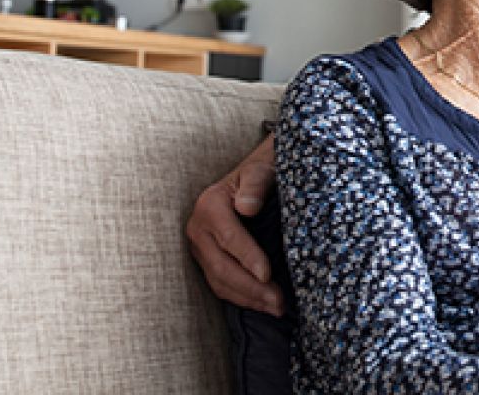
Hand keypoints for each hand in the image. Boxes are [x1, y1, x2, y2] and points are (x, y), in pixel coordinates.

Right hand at [185, 135, 282, 315]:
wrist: (254, 174)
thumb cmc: (263, 171)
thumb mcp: (262, 169)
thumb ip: (256, 184)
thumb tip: (247, 207)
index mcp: (210, 205)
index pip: (230, 238)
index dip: (249, 259)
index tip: (268, 275)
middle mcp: (198, 228)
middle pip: (222, 267)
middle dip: (252, 288)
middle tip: (279, 302)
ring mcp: (199, 246)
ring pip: (219, 281)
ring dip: (248, 299)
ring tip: (276, 308)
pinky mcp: (206, 259)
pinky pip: (219, 284)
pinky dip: (241, 297)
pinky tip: (262, 304)